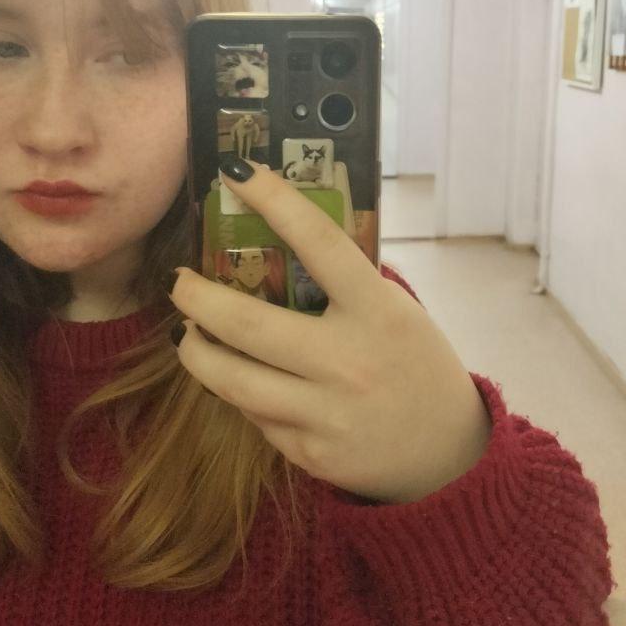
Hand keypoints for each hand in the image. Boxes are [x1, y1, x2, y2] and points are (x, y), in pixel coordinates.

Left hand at [169, 158, 490, 504]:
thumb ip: (346, 287)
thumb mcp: (396, 313)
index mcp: (379, 311)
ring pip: (234, 380)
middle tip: (178, 282)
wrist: (447, 453)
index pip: (320, 244)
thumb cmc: (416, 366)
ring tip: (187, 335)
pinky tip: (240, 381)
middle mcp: (349, 361)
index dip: (276, 201)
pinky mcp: (309, 452)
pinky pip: (255, 416)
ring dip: (197, 352)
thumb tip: (276, 242)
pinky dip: (240, 394)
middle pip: (249, 324)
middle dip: (198, 298)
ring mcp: (326, 412)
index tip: (238, 172)